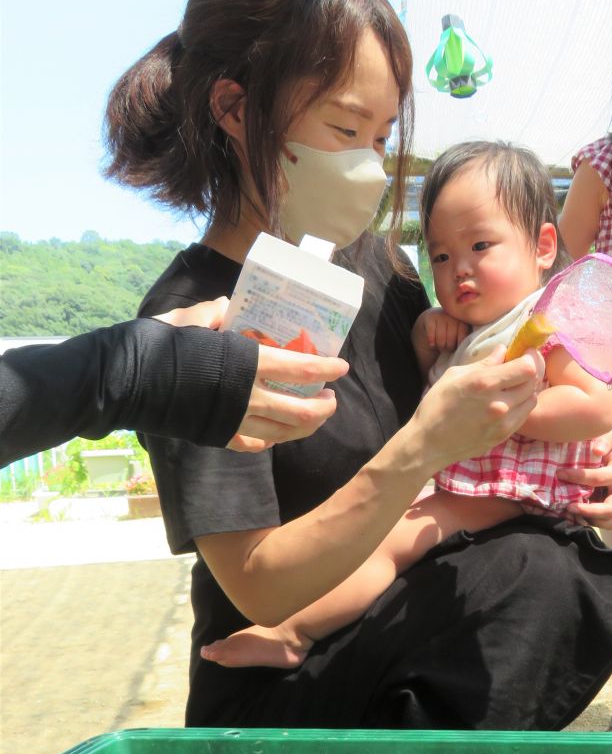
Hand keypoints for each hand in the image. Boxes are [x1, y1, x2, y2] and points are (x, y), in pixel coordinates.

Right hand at [153, 296, 347, 450]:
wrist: (128, 382)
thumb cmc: (160, 345)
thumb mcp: (192, 319)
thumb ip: (217, 314)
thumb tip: (230, 309)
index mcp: (248, 364)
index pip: (301, 368)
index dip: (326, 369)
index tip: (341, 367)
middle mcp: (248, 398)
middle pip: (301, 411)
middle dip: (322, 408)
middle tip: (330, 398)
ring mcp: (235, 422)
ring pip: (283, 434)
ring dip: (304, 427)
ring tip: (313, 417)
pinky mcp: (219, 437)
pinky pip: (254, 445)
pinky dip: (270, 440)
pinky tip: (276, 434)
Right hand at [412, 346, 543, 470]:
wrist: (429, 443)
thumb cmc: (436, 405)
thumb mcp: (454, 376)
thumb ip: (483, 363)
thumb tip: (503, 350)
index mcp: (484, 383)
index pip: (527, 367)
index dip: (530, 358)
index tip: (525, 353)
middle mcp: (499, 403)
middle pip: (533, 382)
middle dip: (530, 371)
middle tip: (522, 367)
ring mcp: (504, 422)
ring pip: (532, 399)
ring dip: (528, 389)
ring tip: (516, 385)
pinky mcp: (504, 435)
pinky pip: (524, 415)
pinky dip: (522, 405)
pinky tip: (511, 401)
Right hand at [414, 306, 469, 355]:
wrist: (432, 322)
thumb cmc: (449, 333)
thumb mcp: (459, 335)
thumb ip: (465, 340)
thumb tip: (469, 352)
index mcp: (464, 321)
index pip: (463, 339)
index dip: (458, 347)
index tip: (456, 347)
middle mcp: (454, 316)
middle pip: (451, 340)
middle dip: (448, 347)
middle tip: (447, 347)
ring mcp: (442, 315)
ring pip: (441, 339)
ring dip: (440, 346)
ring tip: (441, 345)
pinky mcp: (430, 317)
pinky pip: (431, 334)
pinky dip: (431, 341)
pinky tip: (432, 343)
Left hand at [559, 427, 611, 527]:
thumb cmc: (608, 443)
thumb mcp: (609, 433)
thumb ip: (605, 439)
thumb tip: (597, 450)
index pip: (599, 478)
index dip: (578, 477)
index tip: (560, 474)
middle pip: (611, 508)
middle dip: (588, 510)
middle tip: (569, 507)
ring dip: (592, 519)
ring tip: (574, 512)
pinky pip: (611, 524)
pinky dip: (595, 523)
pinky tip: (581, 515)